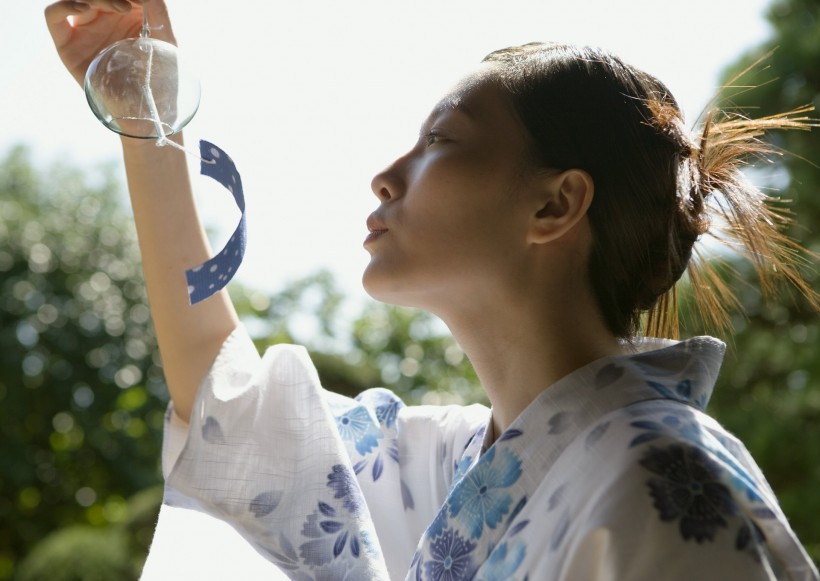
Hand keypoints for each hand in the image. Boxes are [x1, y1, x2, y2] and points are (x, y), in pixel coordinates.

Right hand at [45, 0, 175, 86]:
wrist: (148, 110)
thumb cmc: (162, 78)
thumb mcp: (167, 42)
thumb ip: (160, 12)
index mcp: (125, 14)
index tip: (143, 1)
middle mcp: (103, 19)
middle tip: (130, 5)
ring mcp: (84, 30)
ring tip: (121, 7)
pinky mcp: (67, 44)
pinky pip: (53, 15)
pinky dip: (64, 5)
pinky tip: (84, 7)